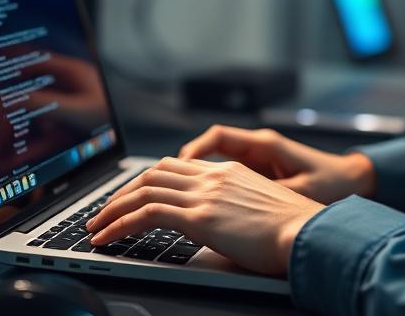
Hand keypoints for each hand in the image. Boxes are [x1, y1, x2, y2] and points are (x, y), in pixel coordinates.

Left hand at [85, 157, 324, 274]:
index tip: (132, 196)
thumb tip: (226, 230)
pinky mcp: (198, 216)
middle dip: (123, 192)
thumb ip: (239, 209)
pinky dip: (118, 224)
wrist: (309, 232)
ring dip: (111, 209)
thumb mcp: (264, 209)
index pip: (176, 166)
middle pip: (154, 173)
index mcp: (230, 170)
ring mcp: (205, 194)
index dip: (147, 180)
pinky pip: (144, 214)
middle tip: (105, 211)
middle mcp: (214, 175)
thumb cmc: (296, 230)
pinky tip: (105, 238)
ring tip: (95, 227)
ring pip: (142, 190)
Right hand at [178, 125, 376, 204]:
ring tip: (171, 197)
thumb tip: (238, 202)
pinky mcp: (258, 176)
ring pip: (214, 165)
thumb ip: (270, 192)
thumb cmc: (332, 182)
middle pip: (209, 150)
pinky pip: (226, 177)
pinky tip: (200, 206)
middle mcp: (257, 149)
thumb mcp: (300, 189)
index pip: (219, 136)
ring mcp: (256, 162)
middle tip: (160, 186)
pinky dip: (210, 188)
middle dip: (183, 167)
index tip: (180, 166)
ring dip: (193, 179)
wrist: (352, 181)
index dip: (195, 149)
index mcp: (265, 144)